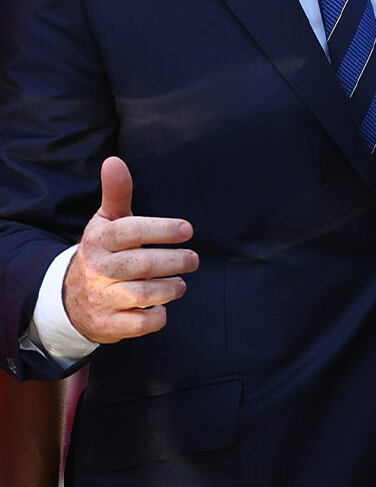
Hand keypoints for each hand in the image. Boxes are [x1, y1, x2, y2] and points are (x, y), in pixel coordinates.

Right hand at [62, 157, 196, 343]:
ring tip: (180, 283)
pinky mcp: (108, 325)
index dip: (162, 229)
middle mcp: (98, 269)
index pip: (132, 231)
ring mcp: (102, 299)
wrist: (71, 299)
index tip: (187, 230)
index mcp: (98, 240)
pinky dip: (157, 317)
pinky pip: (140, 324)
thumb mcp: (106, 221)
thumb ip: (116, 193)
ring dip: (170, 289)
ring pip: (145, 294)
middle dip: (175, 261)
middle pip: (144, 264)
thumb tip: (114, 161)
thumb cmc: (103, 252)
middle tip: (193, 260)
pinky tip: (162, 307)